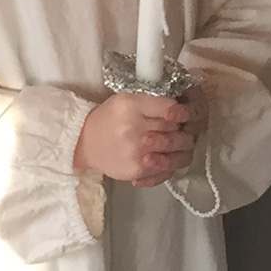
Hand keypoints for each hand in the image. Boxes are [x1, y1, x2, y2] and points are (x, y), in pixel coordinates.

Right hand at [75, 90, 199, 187]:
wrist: (87, 144)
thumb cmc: (110, 118)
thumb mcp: (127, 99)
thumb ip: (152, 101)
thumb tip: (181, 109)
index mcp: (130, 106)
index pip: (168, 110)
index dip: (180, 112)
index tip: (183, 113)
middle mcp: (134, 130)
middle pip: (174, 131)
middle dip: (182, 129)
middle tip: (178, 128)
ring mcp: (137, 154)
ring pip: (176, 153)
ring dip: (181, 148)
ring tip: (176, 144)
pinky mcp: (138, 171)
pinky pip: (166, 171)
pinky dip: (171, 165)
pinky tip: (165, 157)